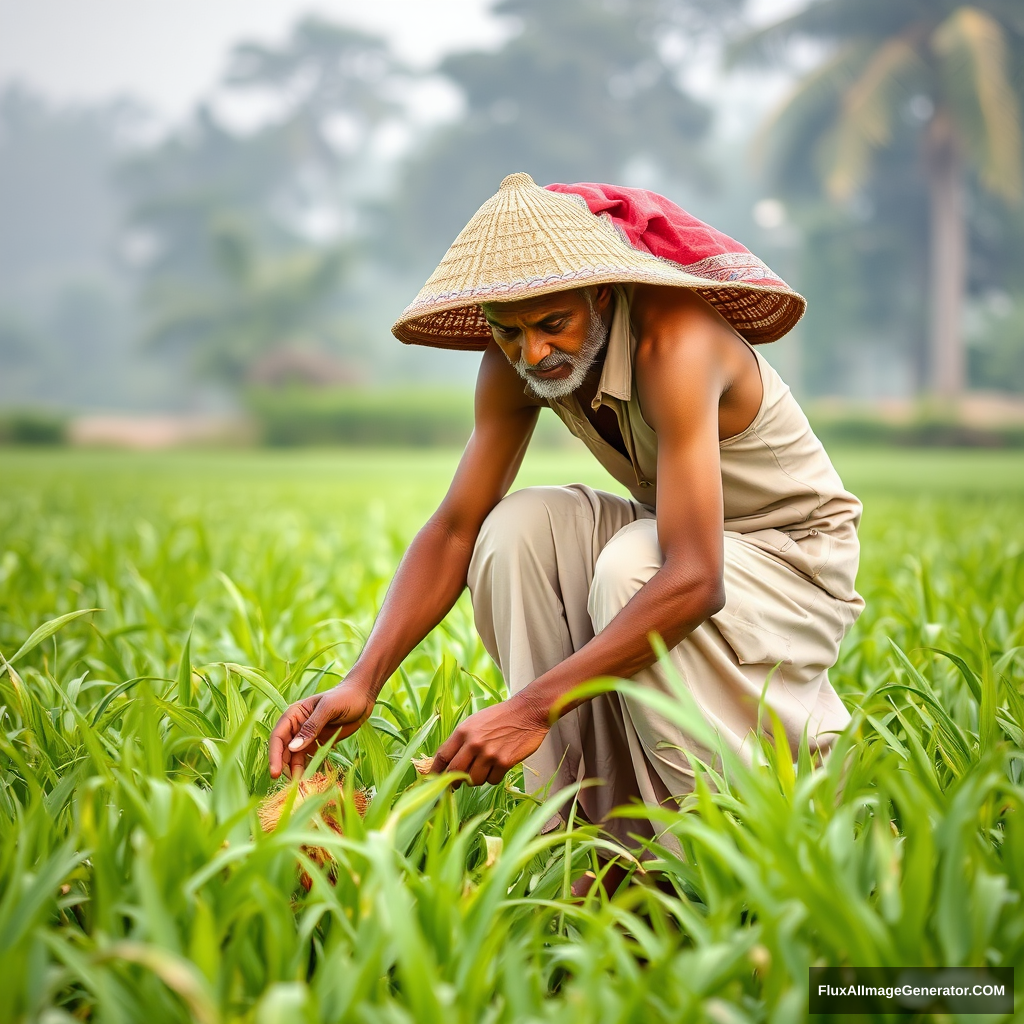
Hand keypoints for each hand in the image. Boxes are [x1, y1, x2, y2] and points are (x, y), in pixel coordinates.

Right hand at [269, 681, 372, 779]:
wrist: (363, 697)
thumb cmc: (345, 697)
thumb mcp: (328, 708)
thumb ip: (311, 727)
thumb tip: (293, 748)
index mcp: (294, 714)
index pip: (278, 736)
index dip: (275, 755)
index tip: (275, 773)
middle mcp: (297, 726)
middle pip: (285, 750)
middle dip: (285, 767)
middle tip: (291, 786)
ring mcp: (308, 735)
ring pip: (296, 757)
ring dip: (297, 770)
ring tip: (302, 786)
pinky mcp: (319, 742)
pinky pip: (310, 758)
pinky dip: (310, 768)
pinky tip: (312, 778)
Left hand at [431, 697, 548, 786]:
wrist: (527, 712)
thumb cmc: (500, 717)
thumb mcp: (475, 722)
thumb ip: (461, 740)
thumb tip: (447, 762)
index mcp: (463, 731)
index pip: (442, 756)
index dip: (434, 771)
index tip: (432, 780)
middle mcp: (474, 743)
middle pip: (455, 772)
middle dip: (452, 782)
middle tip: (454, 786)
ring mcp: (489, 753)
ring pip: (474, 780)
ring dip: (477, 778)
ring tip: (485, 767)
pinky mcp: (504, 762)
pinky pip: (492, 780)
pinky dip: (493, 777)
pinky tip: (499, 765)